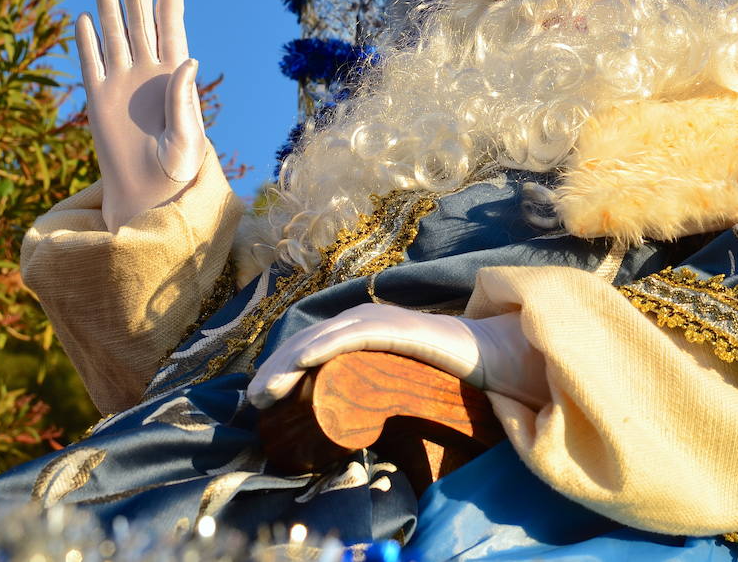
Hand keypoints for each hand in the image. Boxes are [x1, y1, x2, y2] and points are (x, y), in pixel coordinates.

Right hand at [77, 0, 206, 232]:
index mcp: (176, 81)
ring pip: (114, 39)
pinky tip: (83, 17)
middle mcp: (148, 77)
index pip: (172, 36)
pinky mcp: (98, 99)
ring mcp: (122, 85)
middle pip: (141, 28)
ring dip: (110, 11)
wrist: (148, 193)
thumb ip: (186, 99)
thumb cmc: (177, 170)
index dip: (170, 9)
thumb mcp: (188, 137)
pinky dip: (86, 41)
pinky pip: (90, 63)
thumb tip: (187, 59)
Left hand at [248, 304, 548, 409]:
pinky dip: (322, 346)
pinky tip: (299, 362)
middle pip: (305, 341)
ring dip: (287, 363)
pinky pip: (350, 335)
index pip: (307, 346)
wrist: (483, 356)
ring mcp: (375, 319)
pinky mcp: (393, 326)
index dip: (279, 368)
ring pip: (319, 339)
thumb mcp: (389, 379)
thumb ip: (365, 387)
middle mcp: (359, 317)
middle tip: (253, 400)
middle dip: (274, 369)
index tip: (259, 398)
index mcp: (355, 329)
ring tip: (265, 391)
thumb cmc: (437, 372)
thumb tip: (337, 419)